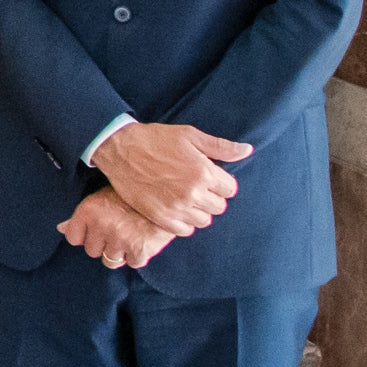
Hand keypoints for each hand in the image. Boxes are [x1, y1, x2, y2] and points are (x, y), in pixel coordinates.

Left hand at [59, 186, 175, 268]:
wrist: (168, 195)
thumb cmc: (132, 196)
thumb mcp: (104, 198)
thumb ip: (82, 216)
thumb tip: (61, 228)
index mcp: (88, 211)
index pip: (73, 237)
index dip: (85, 235)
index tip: (96, 230)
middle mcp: (101, 226)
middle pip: (91, 251)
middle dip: (103, 244)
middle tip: (117, 230)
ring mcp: (120, 240)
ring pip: (110, 260)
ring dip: (120, 251)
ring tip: (130, 235)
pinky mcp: (139, 251)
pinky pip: (132, 263)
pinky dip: (137, 255)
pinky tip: (143, 239)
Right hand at [90, 121, 244, 236]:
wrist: (119, 148)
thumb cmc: (155, 139)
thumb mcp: (190, 135)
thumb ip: (221, 147)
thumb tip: (247, 151)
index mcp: (204, 172)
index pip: (230, 189)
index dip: (221, 183)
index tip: (210, 178)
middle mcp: (193, 192)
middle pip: (219, 207)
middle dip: (212, 197)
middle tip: (197, 188)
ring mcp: (176, 207)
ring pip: (204, 220)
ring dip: (199, 211)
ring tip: (187, 199)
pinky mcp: (159, 216)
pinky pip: (184, 230)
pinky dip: (184, 223)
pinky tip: (177, 209)